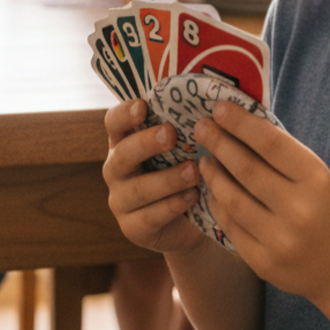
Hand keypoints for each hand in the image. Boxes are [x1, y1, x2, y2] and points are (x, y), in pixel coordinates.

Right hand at [102, 99, 206, 254]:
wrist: (192, 222)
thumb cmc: (187, 171)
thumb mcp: (185, 148)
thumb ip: (187, 127)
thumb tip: (216, 101)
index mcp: (125, 141)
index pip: (114, 122)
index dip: (124, 113)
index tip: (143, 106)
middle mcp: (117, 169)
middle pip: (123, 153)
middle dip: (146, 143)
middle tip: (170, 135)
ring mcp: (120, 200)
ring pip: (138, 189)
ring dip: (167, 179)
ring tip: (194, 171)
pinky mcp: (132, 227)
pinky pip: (149, 217)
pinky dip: (172, 206)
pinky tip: (193, 197)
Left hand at [194, 100, 329, 305]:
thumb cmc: (327, 210)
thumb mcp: (316, 177)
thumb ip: (283, 155)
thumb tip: (239, 123)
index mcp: (315, 179)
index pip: (270, 143)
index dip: (241, 124)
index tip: (219, 108)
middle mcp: (299, 209)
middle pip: (246, 169)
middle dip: (219, 143)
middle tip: (202, 127)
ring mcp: (280, 240)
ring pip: (232, 200)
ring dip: (213, 175)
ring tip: (205, 159)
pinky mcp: (264, 263)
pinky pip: (231, 227)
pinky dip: (218, 204)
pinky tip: (213, 190)